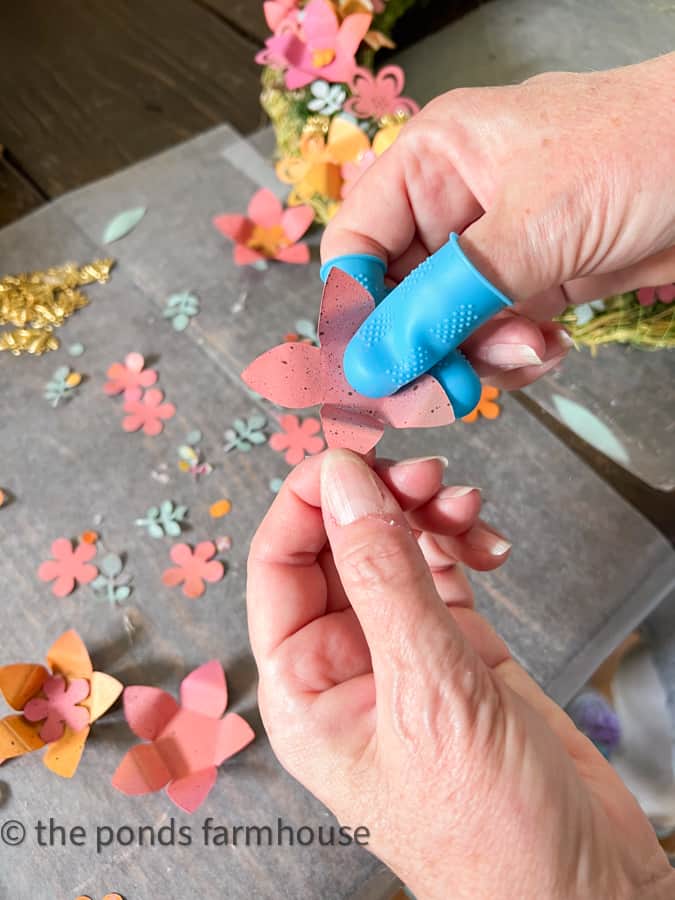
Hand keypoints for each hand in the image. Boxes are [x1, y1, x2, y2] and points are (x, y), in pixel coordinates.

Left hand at [247, 451, 673, 898]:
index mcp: (303, 683)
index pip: (280, 562)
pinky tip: (485, 541)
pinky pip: (443, 568)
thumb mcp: (427, 694)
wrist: (579, 888)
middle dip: (379, 499)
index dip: (310, 499)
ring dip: (425, 513)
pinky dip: (460, 541)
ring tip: (463, 506)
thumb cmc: (488, 833)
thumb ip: (384, 578)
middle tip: (425, 477)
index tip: (354, 455)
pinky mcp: (458, 646)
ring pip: (394, 548)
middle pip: (339, 544)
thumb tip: (345, 482)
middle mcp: (345, 660)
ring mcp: (403, 649)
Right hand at [321, 54, 674, 389]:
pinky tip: (550, 344)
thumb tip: (369, 365)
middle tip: (449, 390)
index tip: (370, 371)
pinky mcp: (532, 284)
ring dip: (479, 356)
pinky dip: (515, 356)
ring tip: (530, 346)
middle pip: (396, 300)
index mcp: (431, 164)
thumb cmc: (643, 154)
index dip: (354, 310)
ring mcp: (492, 252)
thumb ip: (444, 303)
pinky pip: (493, 339)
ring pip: (444, 330)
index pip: (356, 246)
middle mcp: (450, 207)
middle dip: (426, 347)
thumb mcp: (533, 228)